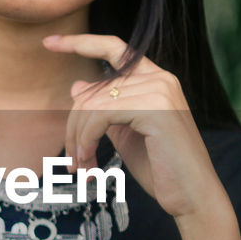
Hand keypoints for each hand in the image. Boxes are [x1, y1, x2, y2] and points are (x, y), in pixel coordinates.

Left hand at [42, 33, 235, 235]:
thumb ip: (104, 109)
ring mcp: (159, 91)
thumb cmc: (161, 169)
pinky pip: (100, 116)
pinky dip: (86, 141)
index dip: (80, 42)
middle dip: (73, 126)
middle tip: (71, 162)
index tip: (49, 43)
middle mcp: (160, 78)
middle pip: (94, 89)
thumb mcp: (125, 134)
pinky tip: (90, 164)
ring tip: (81, 168)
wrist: (192, 197)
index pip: (114, 48)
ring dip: (79, 141)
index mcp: (156, 80)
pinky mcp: (155, 109)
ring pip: (93, 104)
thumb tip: (77, 86)